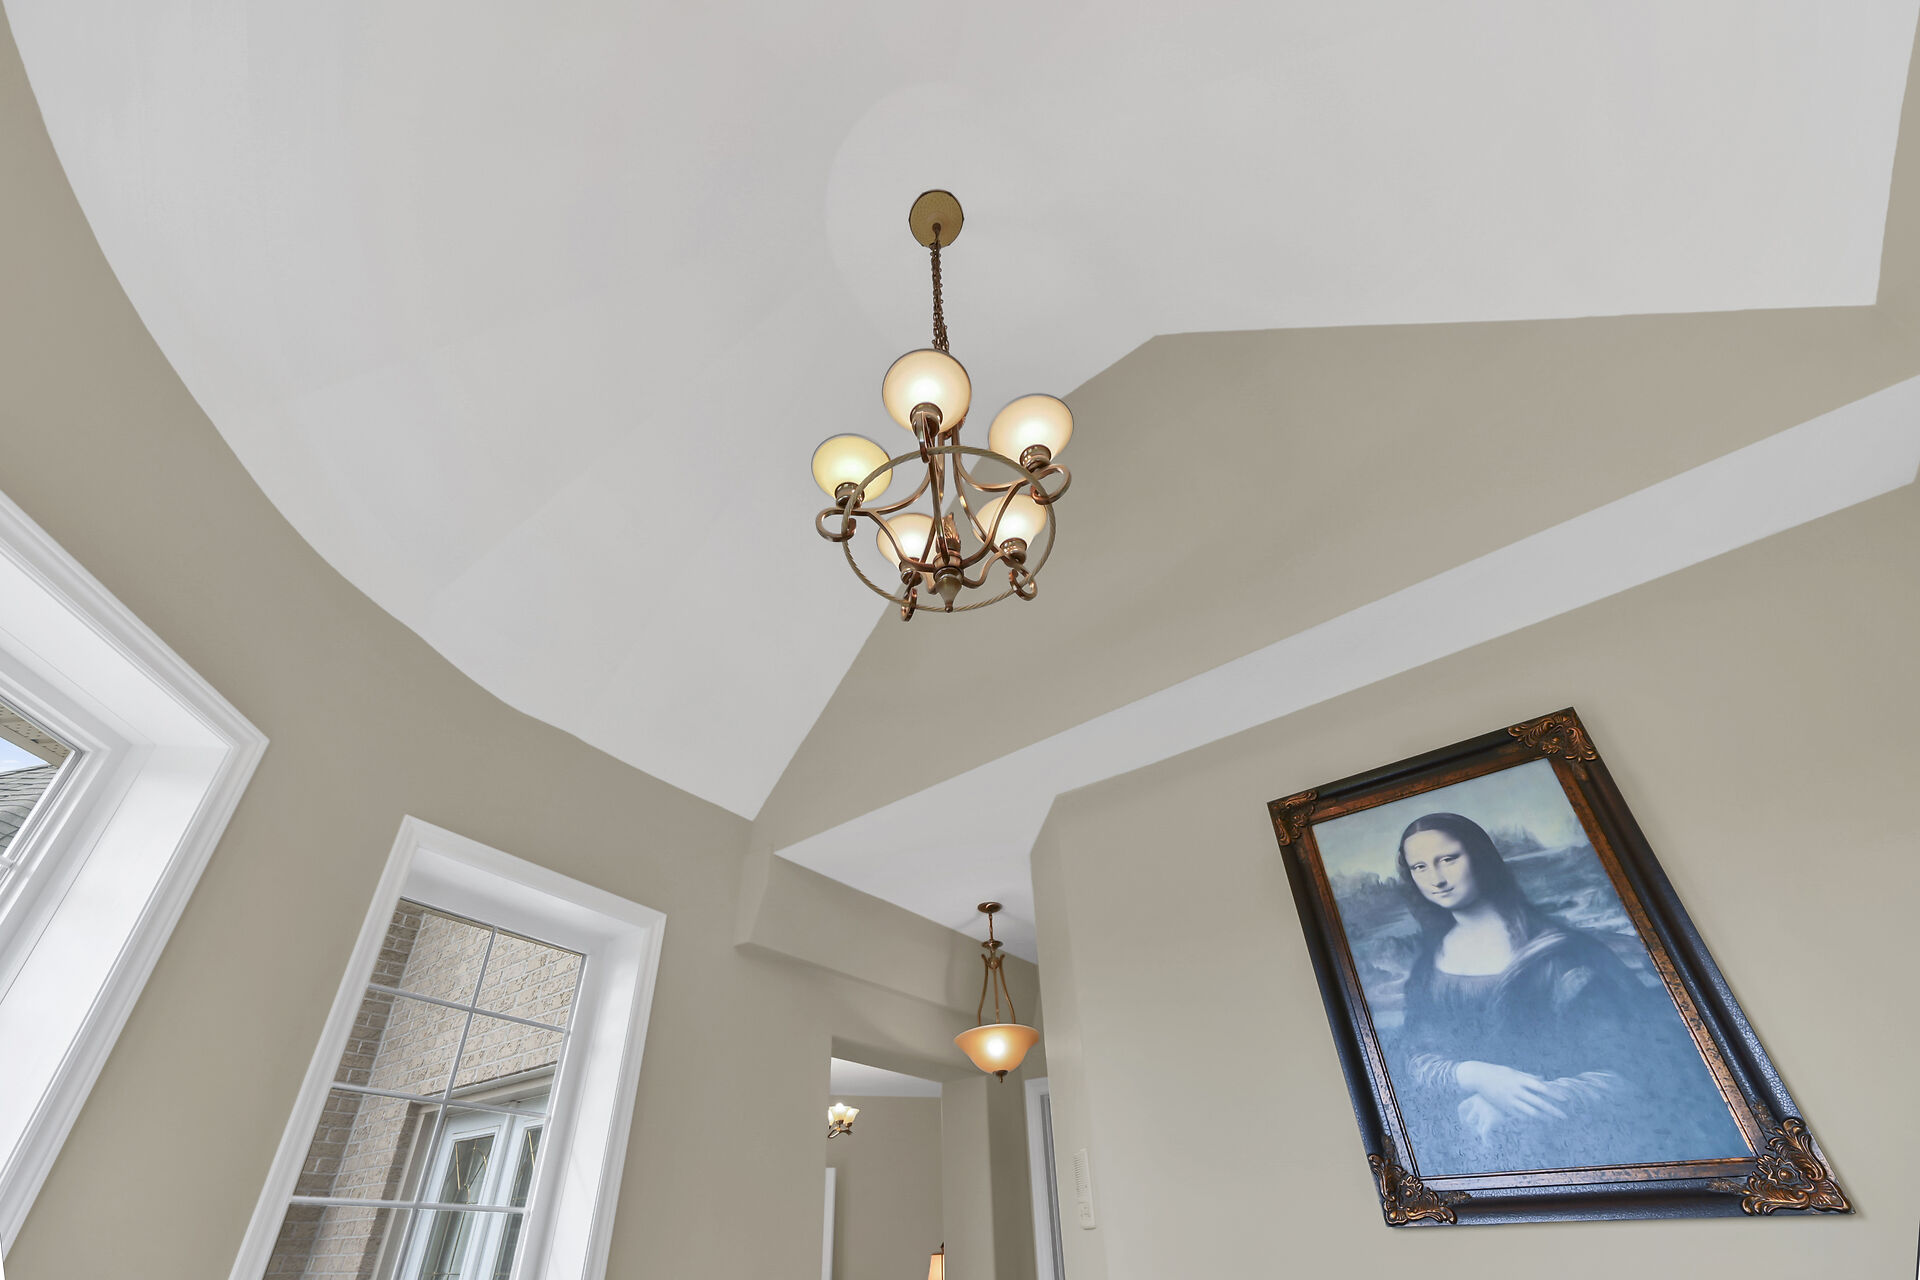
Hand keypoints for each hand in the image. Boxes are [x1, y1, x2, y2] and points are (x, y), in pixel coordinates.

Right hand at [1455, 1060, 1570, 1118]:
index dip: (1554, 1094)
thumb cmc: (1497, 1072)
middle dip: (1552, 1110)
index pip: (1541, 1088)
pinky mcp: (1504, 1106)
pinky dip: (1529, 1118)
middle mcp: (1517, 1090)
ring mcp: (1510, 1099)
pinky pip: (1519, 1115)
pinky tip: (1537, 1121)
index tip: (1565, 1099)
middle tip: (1564, 1116)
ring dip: (1542, 1117)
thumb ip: (1528, 1076)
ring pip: (1530, 1111)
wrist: (1477, 1076)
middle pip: (1538, 1102)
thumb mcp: (1513, 1071)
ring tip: (1552, 1121)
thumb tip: (1542, 1080)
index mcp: (1520, 1079)